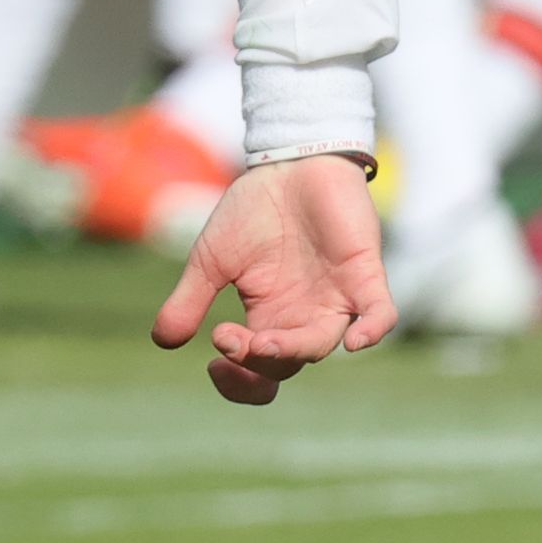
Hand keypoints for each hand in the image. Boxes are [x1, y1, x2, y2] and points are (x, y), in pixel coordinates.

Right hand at [152, 155, 395, 405]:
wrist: (289, 160)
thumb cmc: (253, 209)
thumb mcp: (211, 258)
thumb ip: (190, 299)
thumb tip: (162, 341)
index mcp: (269, 319)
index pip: (260, 373)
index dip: (239, 382)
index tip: (214, 364)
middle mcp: (304, 317)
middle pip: (286, 363)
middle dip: (255, 360)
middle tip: (226, 337)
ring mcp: (335, 297)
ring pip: (322, 343)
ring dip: (293, 350)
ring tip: (262, 343)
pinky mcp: (363, 273)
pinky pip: (379, 313)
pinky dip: (373, 329)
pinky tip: (356, 342)